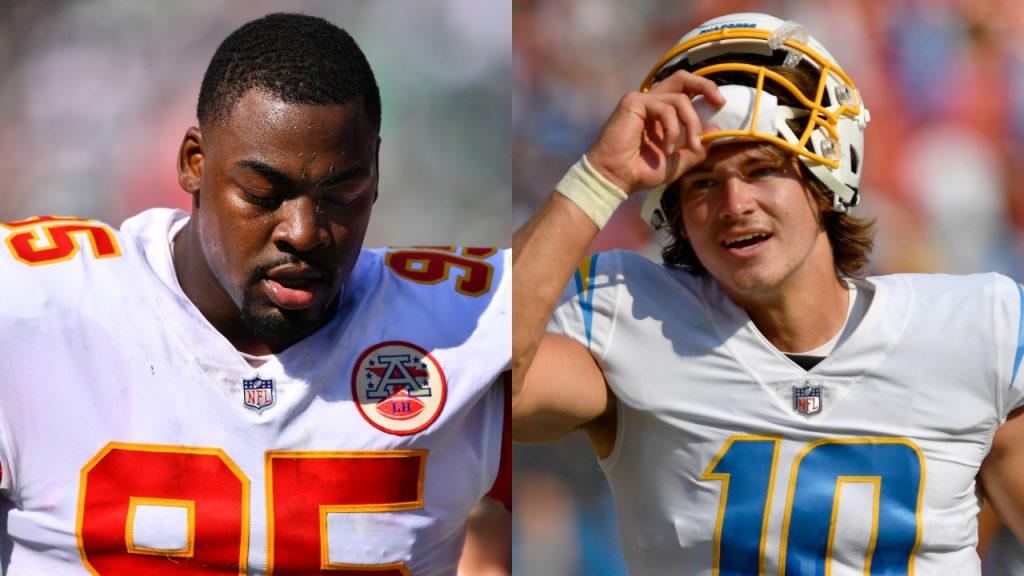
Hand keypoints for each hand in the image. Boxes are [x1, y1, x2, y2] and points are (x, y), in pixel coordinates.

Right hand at [585, 70, 724, 194]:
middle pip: (682, 78)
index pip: (684, 90)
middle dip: (705, 86)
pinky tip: (667, 148)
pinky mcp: (634, 103)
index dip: (704, 91)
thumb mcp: (677, 162)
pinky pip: (666, 108)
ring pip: (679, 99)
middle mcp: (651, 102)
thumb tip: (715, 129)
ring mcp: (641, 100)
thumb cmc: (641, 171)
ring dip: (691, 124)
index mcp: (660, 112)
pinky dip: (673, 129)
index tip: (720, 105)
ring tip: (689, 146)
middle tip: (719, 102)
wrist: (615, 179)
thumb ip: (695, 147)